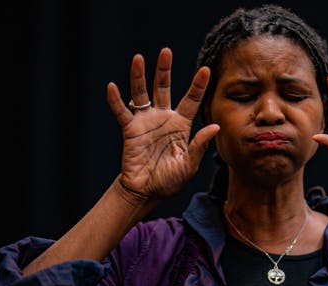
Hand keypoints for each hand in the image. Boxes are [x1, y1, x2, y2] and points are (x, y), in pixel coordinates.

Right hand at [106, 48, 219, 201]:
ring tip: (138, 58)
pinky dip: (116, 100)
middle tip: (165, 51)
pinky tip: (112, 87)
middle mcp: (163, 118)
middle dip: (164, 70)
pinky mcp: (130, 130)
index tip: (206, 70)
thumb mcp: (189, 164)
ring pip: (141, 94)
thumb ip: (200, 145)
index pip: (191, 101)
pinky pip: (122, 112)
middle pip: (163, 88)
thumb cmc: (170, 180)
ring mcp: (146, 122)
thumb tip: (215, 127)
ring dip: (139, 76)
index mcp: (181, 126)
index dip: (198, 85)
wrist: (147, 191)